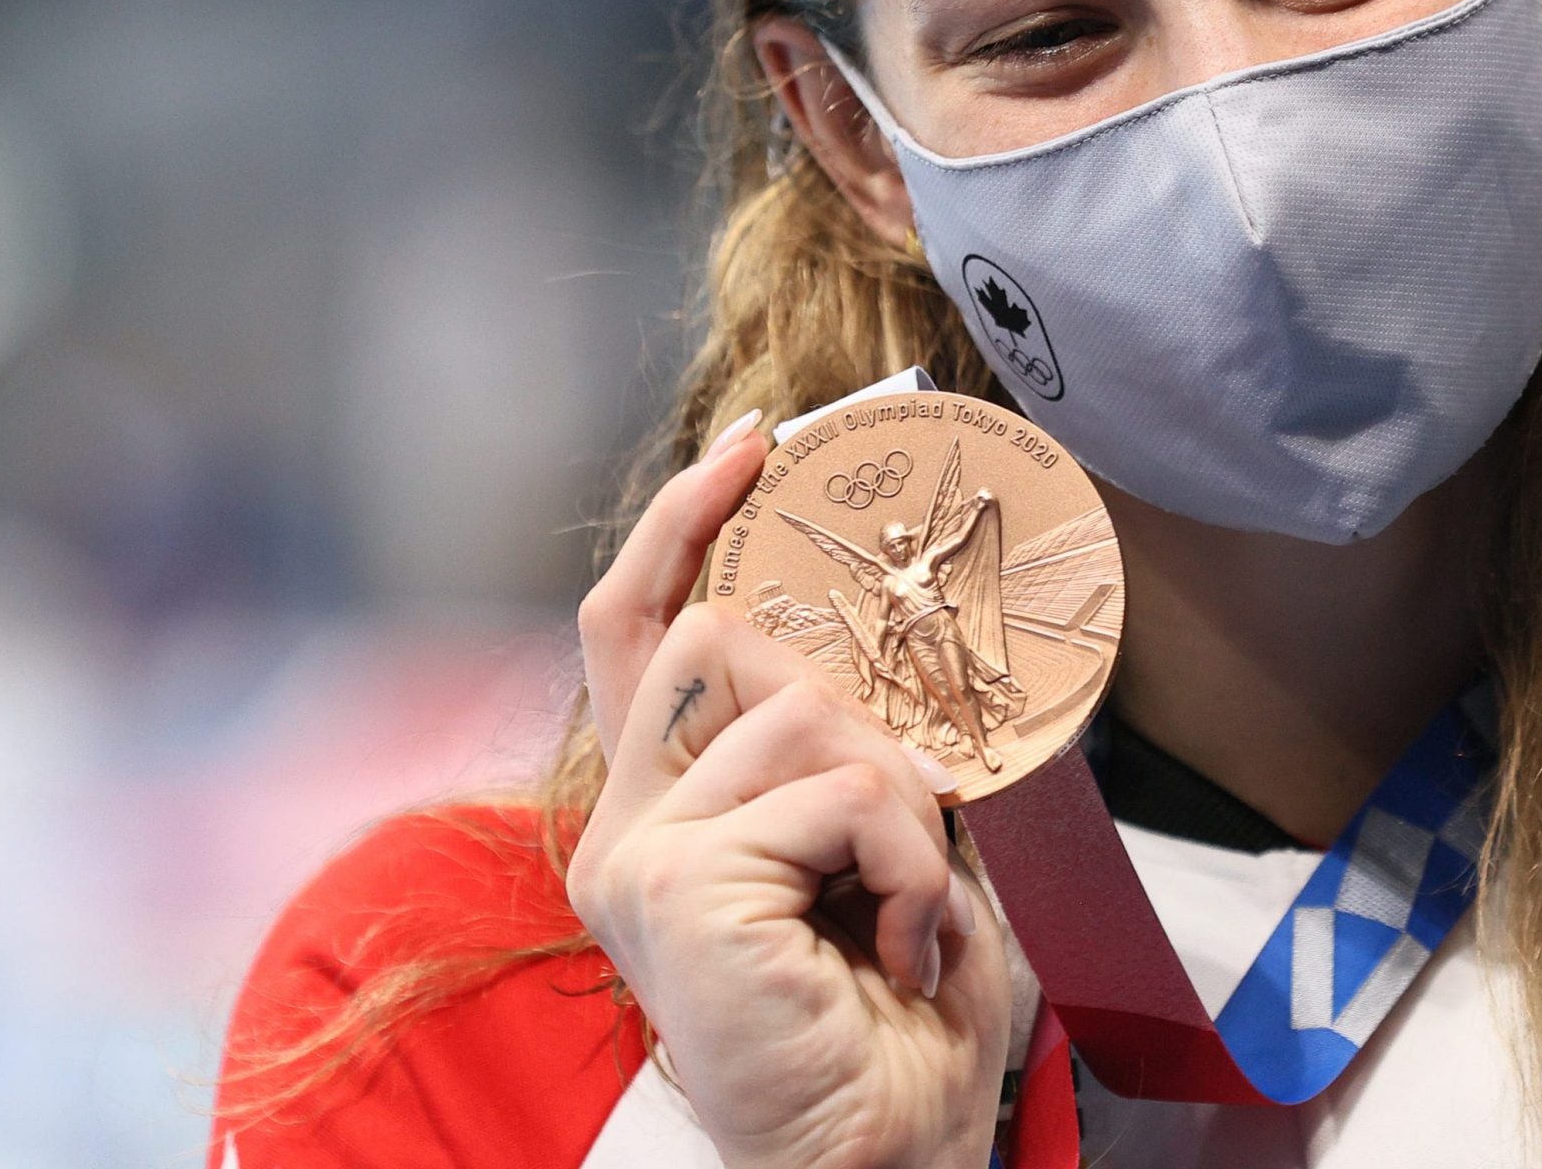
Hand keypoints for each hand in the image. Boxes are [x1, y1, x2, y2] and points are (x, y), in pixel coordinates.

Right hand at [569, 422, 1006, 1168]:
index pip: (638, 626)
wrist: (889, 1151)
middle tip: (913, 812)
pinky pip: (838, 787)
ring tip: (910, 907)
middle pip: (726, 636)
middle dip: (855, 704)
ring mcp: (639, 856)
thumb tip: (874, 617)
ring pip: (804, 708)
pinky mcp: (674, 885)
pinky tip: (900, 940)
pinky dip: (908, 854)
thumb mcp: (882, 837)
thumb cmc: (899, 1006)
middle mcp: (628, 827)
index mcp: (667, 811)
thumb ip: (844, 740)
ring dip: (903, 800)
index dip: (685, 523)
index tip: (754, 444)